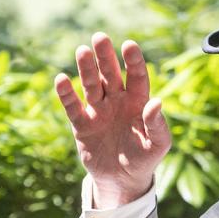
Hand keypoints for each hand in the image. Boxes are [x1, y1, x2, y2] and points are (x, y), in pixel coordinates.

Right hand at [54, 33, 170, 207]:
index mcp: (138, 103)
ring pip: (92, 85)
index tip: (129, 45)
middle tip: (100, 37)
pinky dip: (66, 93)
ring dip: (86, 69)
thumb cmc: (145, 159)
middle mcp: (117, 101)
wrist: (122, 180)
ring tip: (82, 50)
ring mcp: (98, 111)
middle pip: (111, 75)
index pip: (137, 77)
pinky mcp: (82, 124)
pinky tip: (61, 79)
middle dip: (106, 57)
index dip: (133, 61)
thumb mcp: (157, 144)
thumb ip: (157, 124)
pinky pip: (72, 106)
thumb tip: (156, 102)